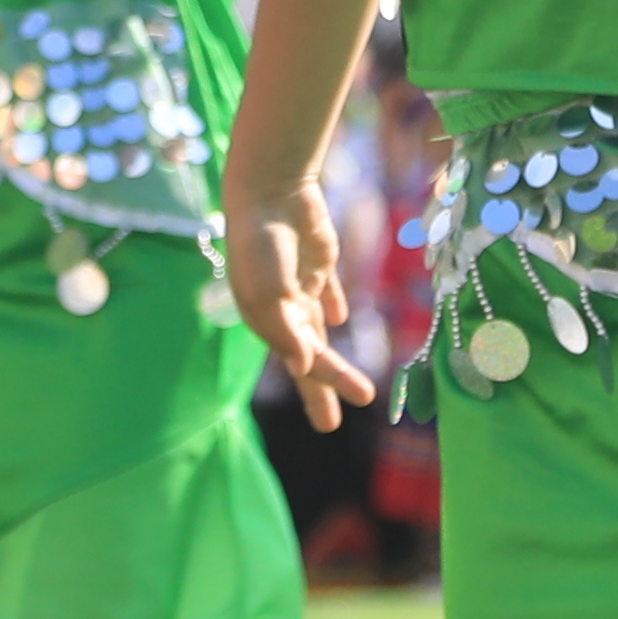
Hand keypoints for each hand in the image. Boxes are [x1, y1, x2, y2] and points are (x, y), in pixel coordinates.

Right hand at [227, 183, 371, 427]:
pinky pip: (326, 289)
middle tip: (329, 427)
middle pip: (307, 357)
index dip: (326, 380)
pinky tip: (339, 318)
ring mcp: (300, 285)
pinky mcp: (317, 261)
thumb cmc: (264, 244)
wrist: (270, 190)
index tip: (353, 395)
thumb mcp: (270, 291)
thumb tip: (301, 366)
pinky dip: (332, 304)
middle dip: (321, 390)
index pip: (301, 359)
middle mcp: (283, 308)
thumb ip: (286, 329)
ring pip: (318, 331)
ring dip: (330, 359)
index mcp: (267, 320)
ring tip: (341, 385)